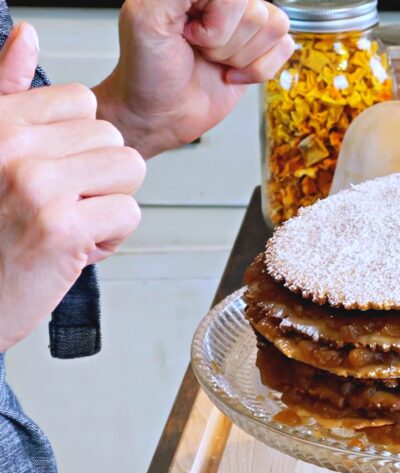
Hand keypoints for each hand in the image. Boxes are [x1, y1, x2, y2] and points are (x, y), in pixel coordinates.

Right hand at [0, 23, 144, 351]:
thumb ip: (6, 91)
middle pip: (112, 136)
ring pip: (129, 169)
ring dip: (108, 204)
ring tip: (65, 225)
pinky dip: (109, 239)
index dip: (79, 143)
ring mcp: (36, 185)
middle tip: (55, 208)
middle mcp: (11, 146)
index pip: (81, 101)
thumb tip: (28, 35)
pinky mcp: (61, 228)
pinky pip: (129, 212)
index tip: (51, 173)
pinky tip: (69, 250)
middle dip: (97, 177)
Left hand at [94, 0, 293, 158]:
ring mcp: (244, 23)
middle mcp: (222, 1)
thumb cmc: (147, 71)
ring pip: (274, 26)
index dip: (216, 22)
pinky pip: (285, 46)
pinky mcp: (261, 48)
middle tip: (199, 51)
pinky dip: (258, 70)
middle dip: (225, 43)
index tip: (188, 34)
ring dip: (240, 56)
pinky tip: (232, 73)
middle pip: (255, 12)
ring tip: (213, 60)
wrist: (161, 113)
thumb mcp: (145, 20)